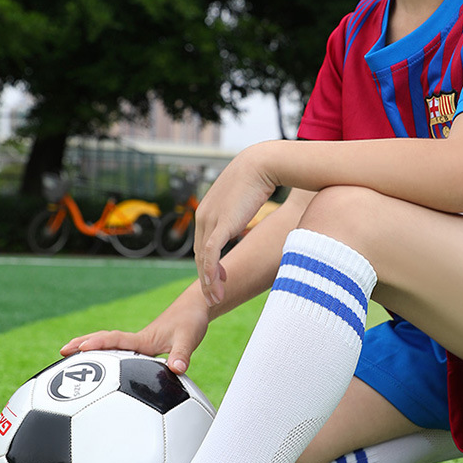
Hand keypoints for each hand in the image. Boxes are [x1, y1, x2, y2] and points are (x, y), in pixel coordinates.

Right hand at [59, 291, 209, 373]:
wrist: (196, 307)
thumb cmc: (191, 321)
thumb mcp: (189, 339)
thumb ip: (182, 355)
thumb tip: (176, 370)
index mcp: (143, 340)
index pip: (116, 341)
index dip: (98, 345)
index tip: (80, 349)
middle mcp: (137, 341)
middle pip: (104, 341)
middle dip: (83, 344)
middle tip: (61, 352)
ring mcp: (139, 343)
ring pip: (109, 345)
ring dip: (90, 347)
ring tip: (69, 355)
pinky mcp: (144, 346)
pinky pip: (119, 351)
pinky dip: (105, 354)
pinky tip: (102, 364)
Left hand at [194, 144, 277, 305]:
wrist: (262, 163)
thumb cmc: (258, 178)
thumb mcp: (243, 198)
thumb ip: (238, 211)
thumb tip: (245, 217)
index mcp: (207, 211)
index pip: (203, 245)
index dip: (209, 266)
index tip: (218, 280)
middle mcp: (203, 217)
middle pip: (200, 255)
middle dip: (206, 279)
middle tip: (213, 298)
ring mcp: (210, 220)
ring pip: (204, 258)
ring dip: (209, 281)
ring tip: (216, 298)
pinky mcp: (221, 224)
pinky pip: (211, 254)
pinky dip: (212, 272)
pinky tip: (216, 285)